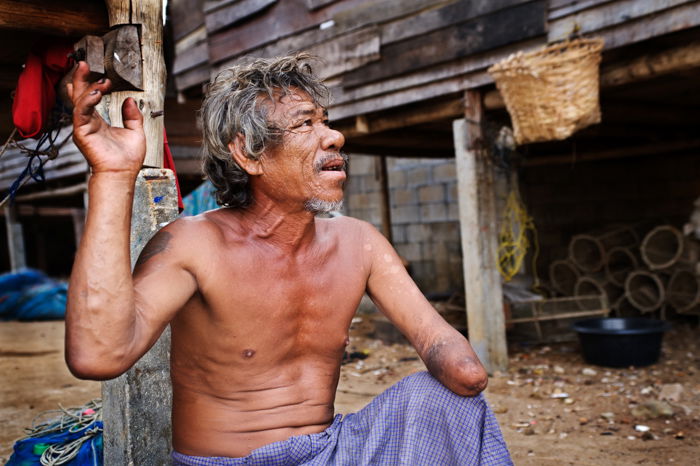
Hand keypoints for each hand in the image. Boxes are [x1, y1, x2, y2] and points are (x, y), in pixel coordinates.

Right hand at [68, 61, 145, 175]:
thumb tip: (131, 100)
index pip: (91, 99)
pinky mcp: (82, 132)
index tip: (104, 76)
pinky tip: (96, 93)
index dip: (93, 85)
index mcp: (99, 122)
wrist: (123, 173)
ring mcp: (84, 127)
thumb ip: (133, 115)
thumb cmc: (128, 158)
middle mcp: (89, 122)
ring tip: (100, 81)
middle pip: (80, 96)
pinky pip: (81, 112)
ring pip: (79, 101)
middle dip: (81, 79)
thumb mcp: (136, 132)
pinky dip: (87, 101)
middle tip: (83, 64)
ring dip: (87, 88)